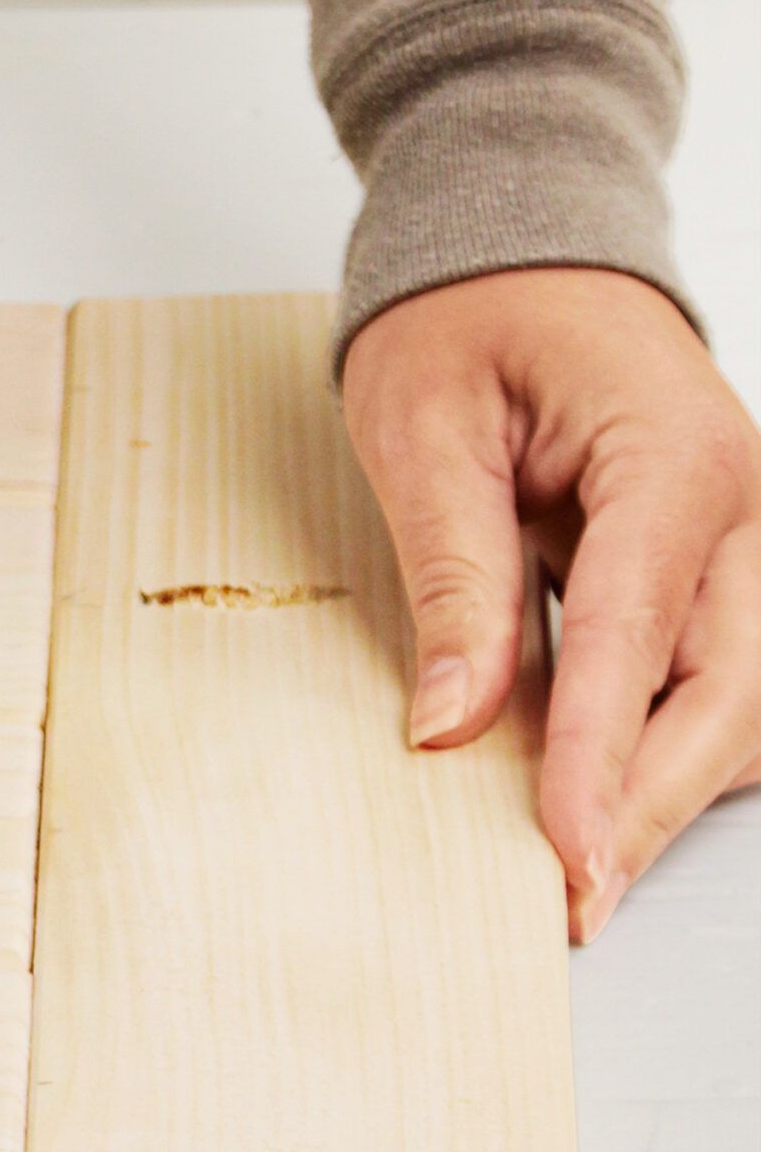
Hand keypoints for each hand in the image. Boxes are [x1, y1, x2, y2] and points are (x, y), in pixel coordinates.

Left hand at [343, 268, 760, 941]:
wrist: (515, 248)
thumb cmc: (462, 320)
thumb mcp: (421, 435)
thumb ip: (451, 577)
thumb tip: (448, 722)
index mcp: (668, 457)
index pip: (636, 638)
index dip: (598, 763)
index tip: (566, 859)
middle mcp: (738, 501)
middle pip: (727, 689)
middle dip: (654, 805)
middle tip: (573, 903)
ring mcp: (741, 535)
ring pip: (742, 698)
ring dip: (672, 790)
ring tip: (582, 876)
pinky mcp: (715, 565)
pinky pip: (715, 675)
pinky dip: (669, 747)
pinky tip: (601, 803)